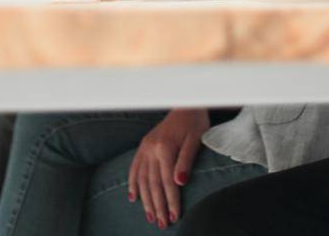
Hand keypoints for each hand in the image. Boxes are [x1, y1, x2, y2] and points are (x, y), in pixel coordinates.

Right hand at [128, 108, 209, 227]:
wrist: (185, 105)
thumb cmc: (194, 122)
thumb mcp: (195, 140)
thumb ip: (186, 161)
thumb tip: (179, 182)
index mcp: (164, 148)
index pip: (167, 181)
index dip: (170, 200)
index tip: (173, 216)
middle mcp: (151, 149)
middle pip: (153, 183)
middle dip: (157, 206)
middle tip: (161, 224)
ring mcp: (145, 148)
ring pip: (143, 179)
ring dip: (146, 200)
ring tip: (150, 217)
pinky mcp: (143, 146)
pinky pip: (135, 168)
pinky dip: (133, 184)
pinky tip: (133, 197)